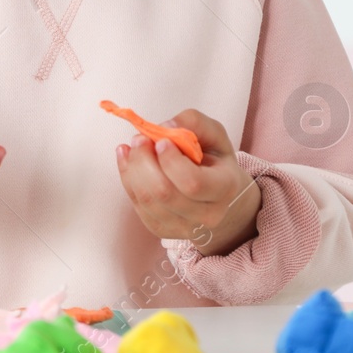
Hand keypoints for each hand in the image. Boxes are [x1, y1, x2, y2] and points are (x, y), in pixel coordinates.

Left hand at [115, 109, 262, 256]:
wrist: (219, 196)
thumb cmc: (215, 162)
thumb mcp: (214, 134)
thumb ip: (193, 122)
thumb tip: (164, 126)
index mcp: (225, 188)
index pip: (193, 183)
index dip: (171, 161)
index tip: (162, 141)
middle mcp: (207, 215)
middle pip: (165, 193)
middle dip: (144, 161)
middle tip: (140, 138)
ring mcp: (183, 228)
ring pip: (147, 201)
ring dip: (132, 169)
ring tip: (133, 147)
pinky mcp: (161, 229)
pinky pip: (138, 206)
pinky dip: (127, 179)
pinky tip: (127, 160)